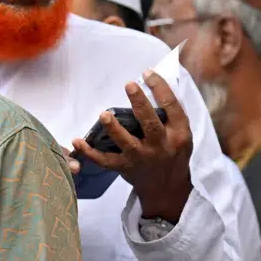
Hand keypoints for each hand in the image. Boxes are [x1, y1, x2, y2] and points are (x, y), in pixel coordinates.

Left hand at [70, 71, 192, 221]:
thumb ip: (171, 114)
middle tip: (129, 85)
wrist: (167, 188)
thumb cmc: (174, 153)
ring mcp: (142, 158)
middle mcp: (161, 146)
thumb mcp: (183, 134)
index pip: (172, 106)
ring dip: (114, 129)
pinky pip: (106, 160)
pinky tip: (78, 141)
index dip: (160, 87)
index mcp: (179, 133)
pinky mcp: (125, 167)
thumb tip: (153, 82)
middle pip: (151, 124)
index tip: (147, 72)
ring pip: (127, 144)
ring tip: (104, 115)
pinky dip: (90, 152)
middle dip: (140, 104)